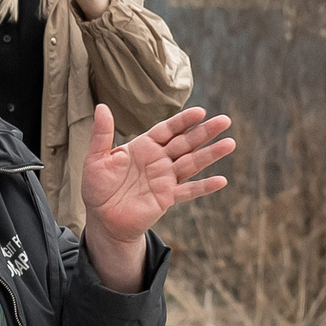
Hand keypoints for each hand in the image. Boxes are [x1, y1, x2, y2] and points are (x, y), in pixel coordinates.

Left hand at [80, 104, 235, 282]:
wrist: (102, 219)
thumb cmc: (97, 188)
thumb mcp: (96, 158)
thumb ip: (101, 134)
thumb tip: (102, 107)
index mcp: (144, 146)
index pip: (167, 129)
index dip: (183, 121)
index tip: (200, 112)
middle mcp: (158, 160)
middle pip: (185, 142)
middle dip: (205, 132)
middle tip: (225, 121)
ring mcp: (165, 179)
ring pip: (192, 163)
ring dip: (211, 154)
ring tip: (230, 143)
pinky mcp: (167, 198)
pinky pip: (188, 191)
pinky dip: (204, 187)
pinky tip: (221, 181)